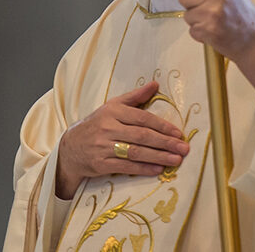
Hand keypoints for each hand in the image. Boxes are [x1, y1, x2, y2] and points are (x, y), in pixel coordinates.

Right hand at [55, 81, 190, 199]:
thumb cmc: (96, 125)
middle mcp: (107, 128)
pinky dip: (143, 169)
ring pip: (135, 152)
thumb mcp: (112, 107)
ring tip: (176, 160)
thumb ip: (135, 97)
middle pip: (141, 136)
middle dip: (165, 143)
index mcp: (112, 111)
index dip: (162, 126)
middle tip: (183, 148)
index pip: (142, 118)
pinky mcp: (100, 164)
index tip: (178, 133)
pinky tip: (158, 170)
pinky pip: (126, 167)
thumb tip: (155, 84)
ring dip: (158, 157)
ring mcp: (103, 147)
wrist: (71, 147)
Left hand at [174, 0, 254, 95]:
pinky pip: (191, 29)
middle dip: (193, 4)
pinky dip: (200, 33)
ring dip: (197, 20)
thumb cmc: (242, 15)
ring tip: (215, 21)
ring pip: (186, 14)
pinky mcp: (208, 29)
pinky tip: (215, 31)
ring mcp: (212, 12)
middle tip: (212, 10)